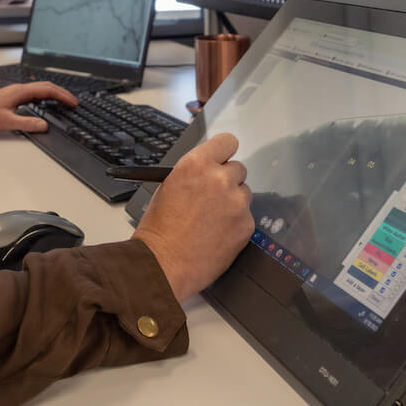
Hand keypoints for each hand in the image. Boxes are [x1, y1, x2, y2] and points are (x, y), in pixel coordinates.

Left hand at [0, 82, 77, 133]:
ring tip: (63, 101)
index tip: (73, 102)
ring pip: (41, 89)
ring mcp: (17, 92)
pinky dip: (45, 97)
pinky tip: (46, 104)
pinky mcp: (14, 96)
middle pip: (46, 87)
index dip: (62, 96)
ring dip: (54, 94)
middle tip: (73, 101)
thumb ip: (27, 123)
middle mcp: (20, 89)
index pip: (48, 90)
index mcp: (21, 91)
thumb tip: (44, 125)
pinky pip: (34, 93)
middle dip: (62, 93)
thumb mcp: (8, 121)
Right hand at [132, 133, 253, 304]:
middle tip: (213, 197)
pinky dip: (236, 224)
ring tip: (213, 220)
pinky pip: (246, 217)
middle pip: (238, 169)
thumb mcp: (169, 186)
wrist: (163, 264)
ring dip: (233, 202)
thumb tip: (208, 172)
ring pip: (244, 193)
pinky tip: (218, 235)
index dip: (224, 153)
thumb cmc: (159, 227)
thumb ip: (194, 173)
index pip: (227, 142)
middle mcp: (220, 178)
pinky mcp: (246, 225)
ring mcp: (236, 202)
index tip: (221, 161)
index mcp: (197, 164)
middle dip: (227, 180)